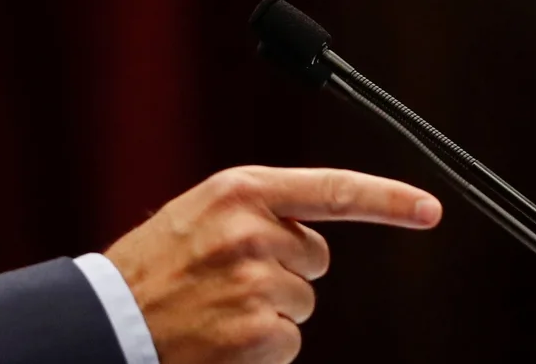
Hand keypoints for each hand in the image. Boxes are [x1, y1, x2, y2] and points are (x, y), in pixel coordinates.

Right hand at [104, 166, 441, 363]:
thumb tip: (314, 238)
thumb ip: (256, 212)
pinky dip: (260, 349)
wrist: (104, 322)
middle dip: (283, 273)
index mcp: (240, 190)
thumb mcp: (198, 214)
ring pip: (301, 304)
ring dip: (268, 314)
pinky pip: (288, 343)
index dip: (389, 199)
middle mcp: (253, 229)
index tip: (430, 210)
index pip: (334, 188)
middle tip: (225, 280)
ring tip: (214, 310)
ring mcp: (256, 282)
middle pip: (315, 258)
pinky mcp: (256, 333)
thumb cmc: (150, 270)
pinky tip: (219, 338)